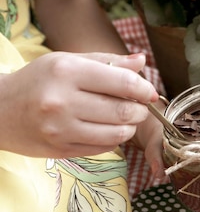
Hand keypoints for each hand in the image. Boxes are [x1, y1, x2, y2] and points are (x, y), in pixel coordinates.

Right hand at [0, 52, 157, 157]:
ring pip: (118, 133)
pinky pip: (104, 148)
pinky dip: (113, 139)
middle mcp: (62, 101)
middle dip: (140, 110)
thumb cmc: (38, 81)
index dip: (144, 89)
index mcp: (67, 72)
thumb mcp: (68, 61)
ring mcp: (60, 129)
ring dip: (129, 127)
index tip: (149, 92)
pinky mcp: (61, 150)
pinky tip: (105, 129)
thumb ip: (108, 61)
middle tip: (139, 107)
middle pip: (124, 111)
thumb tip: (142, 61)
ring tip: (124, 118)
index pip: (123, 83)